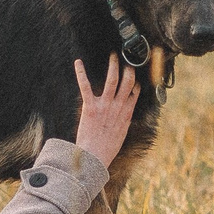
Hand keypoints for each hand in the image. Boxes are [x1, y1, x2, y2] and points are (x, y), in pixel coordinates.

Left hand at [73, 55, 139, 169]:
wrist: (94, 157)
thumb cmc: (106, 149)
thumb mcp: (121, 135)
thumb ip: (123, 122)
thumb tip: (125, 116)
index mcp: (125, 114)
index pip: (134, 93)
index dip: (134, 82)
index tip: (133, 74)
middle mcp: (117, 107)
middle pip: (127, 83)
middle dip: (127, 70)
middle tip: (126, 61)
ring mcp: (104, 106)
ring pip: (112, 81)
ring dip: (113, 67)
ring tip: (113, 56)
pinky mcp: (90, 107)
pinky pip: (85, 86)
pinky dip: (81, 73)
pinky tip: (78, 63)